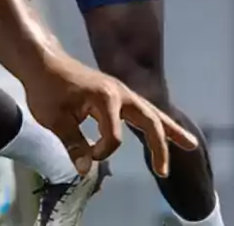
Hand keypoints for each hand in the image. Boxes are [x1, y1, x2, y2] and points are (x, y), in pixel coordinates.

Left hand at [23, 53, 197, 176]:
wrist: (41, 62)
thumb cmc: (46, 88)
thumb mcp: (54, 119)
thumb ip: (72, 144)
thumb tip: (85, 170)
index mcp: (106, 98)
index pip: (114, 138)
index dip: (101, 152)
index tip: (86, 156)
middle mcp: (120, 93)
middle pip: (149, 121)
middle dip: (159, 147)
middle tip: (163, 172)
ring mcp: (121, 92)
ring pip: (152, 113)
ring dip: (170, 130)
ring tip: (191, 145)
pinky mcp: (116, 93)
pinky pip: (142, 110)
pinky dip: (156, 122)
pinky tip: (164, 131)